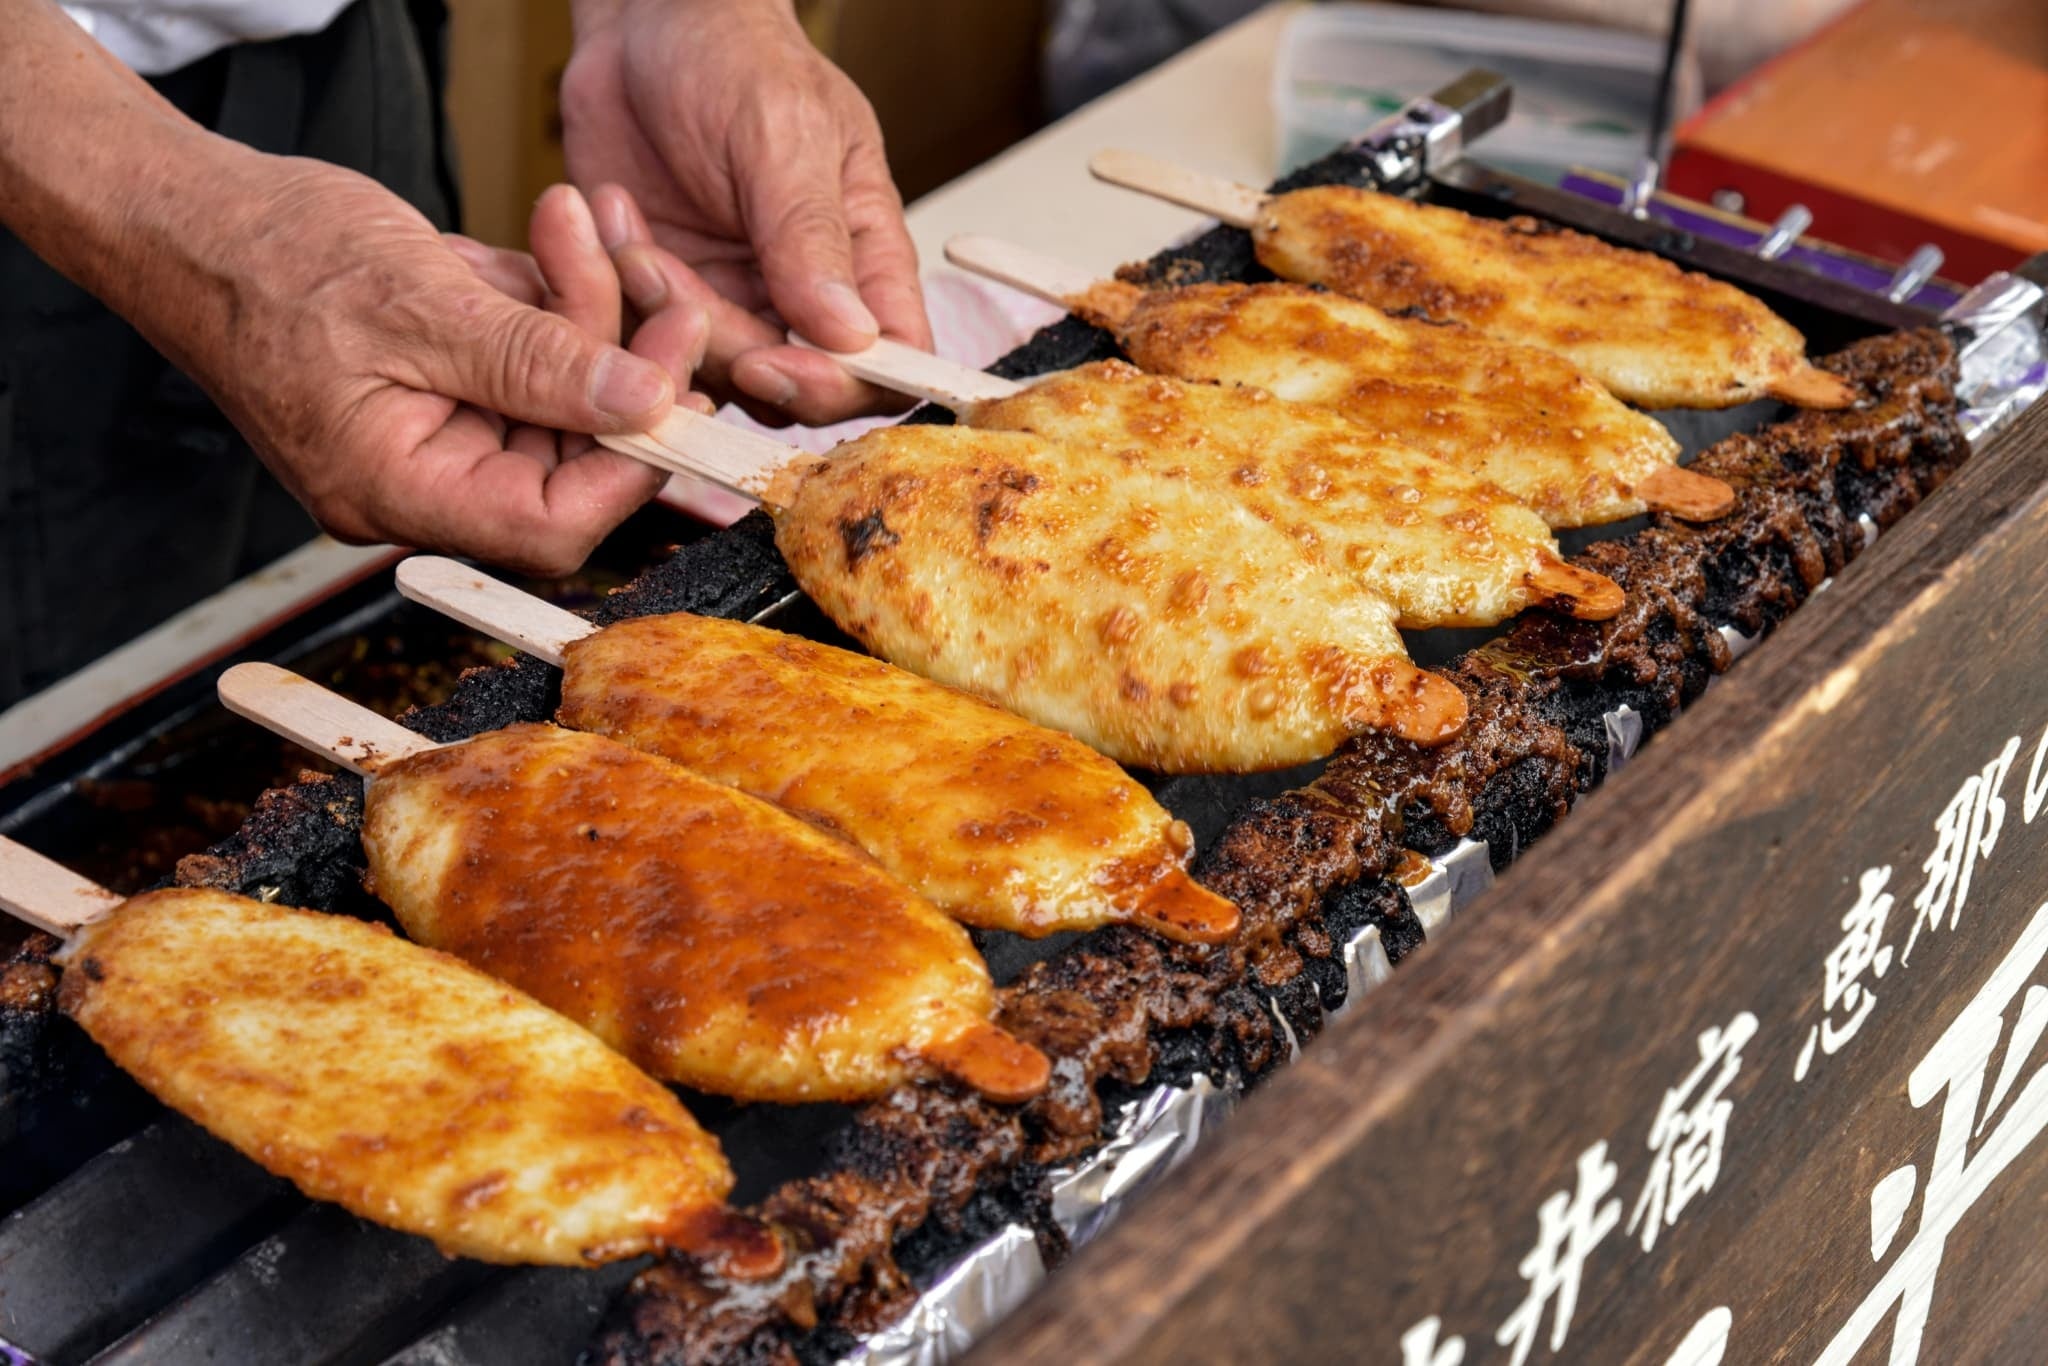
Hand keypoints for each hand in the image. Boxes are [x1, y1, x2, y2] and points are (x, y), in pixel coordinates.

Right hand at [148, 152, 691, 574]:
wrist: (189, 214)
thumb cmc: (265, 257)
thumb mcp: (417, 302)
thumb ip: (535, 362)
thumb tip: (645, 404)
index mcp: (399, 489)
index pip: (553, 525)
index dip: (631, 461)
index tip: (672, 375)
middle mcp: (423, 481)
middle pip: (573, 457)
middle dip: (614, 356)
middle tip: (638, 271)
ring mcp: (435, 436)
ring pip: (562, 400)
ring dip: (585, 309)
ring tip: (570, 223)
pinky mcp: (447, 389)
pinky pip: (529, 363)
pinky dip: (547, 301)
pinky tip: (538, 241)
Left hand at [561, 0, 931, 424]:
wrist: (641, 24)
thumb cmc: (733, 56)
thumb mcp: (783, 133)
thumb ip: (811, 236)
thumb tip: (852, 336)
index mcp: (864, 259)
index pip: (889, 366)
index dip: (839, 386)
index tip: (774, 360)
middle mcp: (803, 297)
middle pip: (789, 388)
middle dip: (719, 346)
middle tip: (661, 271)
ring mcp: (731, 304)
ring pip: (708, 374)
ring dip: (656, 313)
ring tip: (624, 226)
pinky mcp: (662, 300)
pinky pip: (643, 342)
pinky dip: (613, 296)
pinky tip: (607, 218)